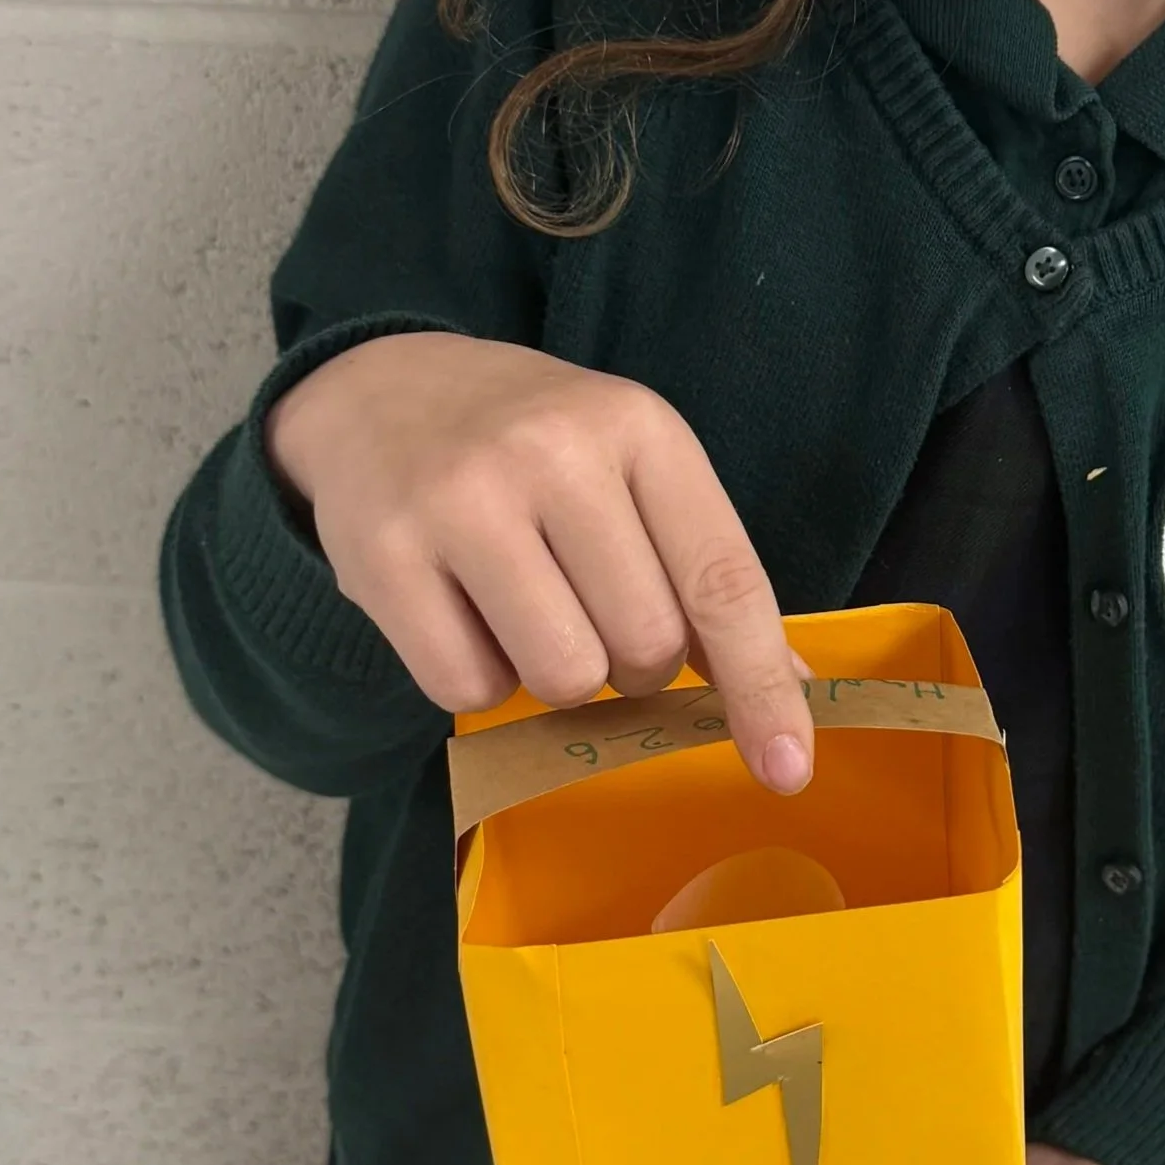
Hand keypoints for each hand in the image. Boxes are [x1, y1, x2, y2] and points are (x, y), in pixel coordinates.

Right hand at [265, 331, 813, 792]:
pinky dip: (478, 678)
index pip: (721, 582)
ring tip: (524, 609)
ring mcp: (461, 501)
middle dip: (633, 666)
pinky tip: (461, 613)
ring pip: (563, 678)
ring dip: (558, 677)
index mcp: (638, 428)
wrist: (374, 394)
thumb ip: (704, 573)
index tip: (788, 770)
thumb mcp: (632, 470)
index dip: (760, 688)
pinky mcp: (383, 558)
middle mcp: (553, 453)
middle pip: (644, 648)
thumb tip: (789, 693)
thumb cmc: (531, 449)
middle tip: (589, 609)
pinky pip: (469, 691)